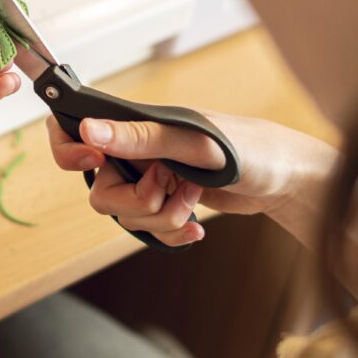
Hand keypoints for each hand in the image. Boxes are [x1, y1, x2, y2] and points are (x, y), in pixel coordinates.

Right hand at [47, 112, 336, 247]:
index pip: (72, 129)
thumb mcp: (194, 142)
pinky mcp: (165, 201)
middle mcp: (135, 150)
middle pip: (100, 191)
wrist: (288, 180)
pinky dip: (170, 232)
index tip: (96, 163)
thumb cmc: (250, 148)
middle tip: (168, 185)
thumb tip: (89, 130)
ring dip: (161, 217)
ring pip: (125, 215)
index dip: (69, 152)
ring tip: (194, 199)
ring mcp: (148, 177)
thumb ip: (139, 137)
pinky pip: (148, 230)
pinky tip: (196, 226)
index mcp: (134, 124)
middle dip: (136, 201)